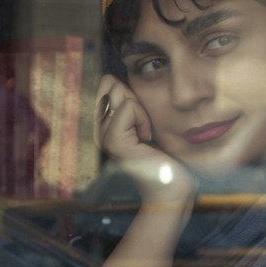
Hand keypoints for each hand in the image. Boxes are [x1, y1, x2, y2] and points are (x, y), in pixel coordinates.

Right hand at [95, 77, 193, 206]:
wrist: (171, 189)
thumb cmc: (163, 157)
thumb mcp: (143, 121)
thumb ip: (130, 102)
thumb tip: (121, 77)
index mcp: (100, 124)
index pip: (105, 82)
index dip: (128, 92)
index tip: (139, 120)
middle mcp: (95, 129)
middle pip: (108, 83)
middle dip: (132, 97)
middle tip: (142, 125)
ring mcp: (101, 136)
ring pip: (118, 93)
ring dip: (139, 109)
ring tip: (144, 132)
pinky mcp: (113, 141)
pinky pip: (127, 106)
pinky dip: (142, 117)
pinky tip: (146, 138)